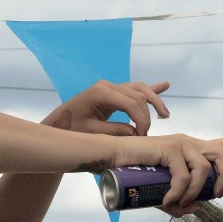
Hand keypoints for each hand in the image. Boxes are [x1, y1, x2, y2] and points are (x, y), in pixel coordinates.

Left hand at [41, 80, 170, 135]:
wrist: (57, 123)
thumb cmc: (71, 129)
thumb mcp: (91, 134)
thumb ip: (115, 132)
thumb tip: (137, 134)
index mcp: (101, 93)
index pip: (131, 103)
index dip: (141, 120)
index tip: (142, 136)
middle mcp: (107, 86)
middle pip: (138, 94)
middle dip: (148, 113)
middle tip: (151, 130)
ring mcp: (110, 87)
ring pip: (139, 89)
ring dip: (154, 100)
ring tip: (165, 115)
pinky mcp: (111, 92)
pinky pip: (133, 89)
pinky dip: (149, 89)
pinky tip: (165, 85)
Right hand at [113, 133, 222, 213]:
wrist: (111, 157)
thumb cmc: (133, 172)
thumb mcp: (160, 189)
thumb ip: (177, 200)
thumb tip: (195, 210)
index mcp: (188, 147)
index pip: (219, 149)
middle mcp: (187, 142)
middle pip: (222, 151)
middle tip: (215, 195)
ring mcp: (179, 143)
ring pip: (203, 168)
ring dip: (195, 191)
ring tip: (180, 203)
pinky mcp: (168, 148)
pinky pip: (183, 176)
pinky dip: (178, 193)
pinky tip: (167, 201)